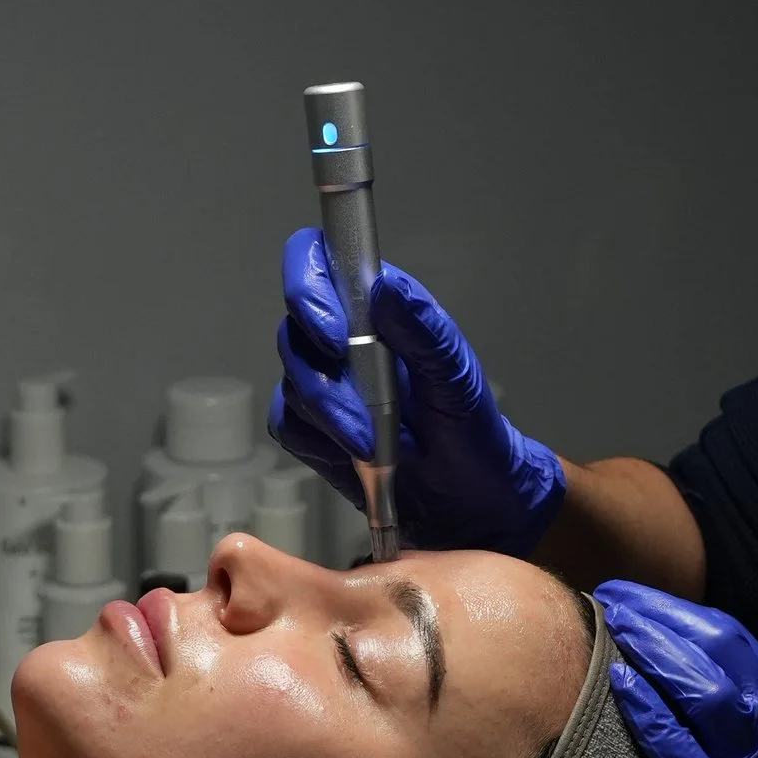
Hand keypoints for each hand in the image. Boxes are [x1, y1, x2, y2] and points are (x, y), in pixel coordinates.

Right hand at [270, 230, 565, 556]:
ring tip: (373, 444)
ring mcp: (323, 381)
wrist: (468, 497)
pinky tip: (355, 455)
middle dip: (325, 375)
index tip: (332, 335)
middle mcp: (341, 334)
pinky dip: (319, 442)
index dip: (306, 285)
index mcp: (376, 304)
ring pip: (292, 381)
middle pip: (293, 327)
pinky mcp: (311, 427)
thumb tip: (385, 289)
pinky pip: (288, 424)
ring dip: (331, 416)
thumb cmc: (469, 425)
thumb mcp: (456, 377)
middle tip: (362, 414)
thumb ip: (424, 330)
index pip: (316, 260)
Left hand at [597, 582, 757, 757]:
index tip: (640, 603)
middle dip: (662, 616)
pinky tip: (621, 688)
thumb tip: (689, 714)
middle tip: (612, 597)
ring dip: (653, 647)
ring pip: (707, 685)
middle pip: (721, 648)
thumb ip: (750, 746)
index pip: (738, 646)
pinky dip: (653, 712)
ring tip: (610, 624)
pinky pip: (687, 749)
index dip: (684, 618)